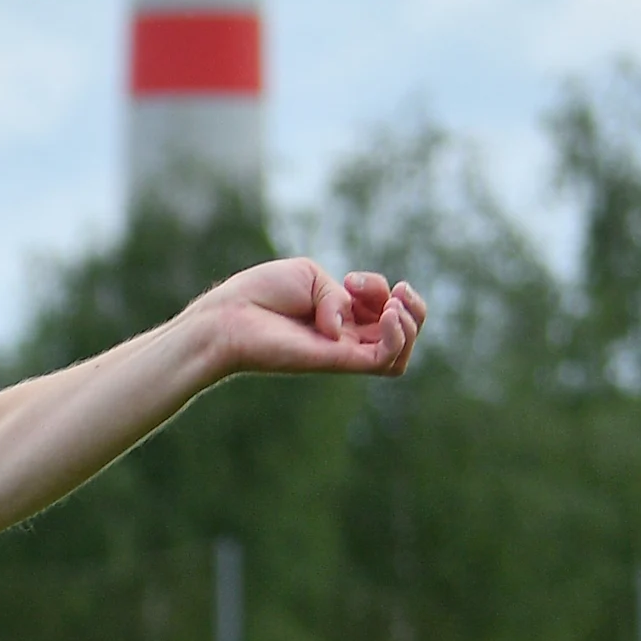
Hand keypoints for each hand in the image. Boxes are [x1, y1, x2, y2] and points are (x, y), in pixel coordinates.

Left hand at [193, 259, 425, 379]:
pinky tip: (386, 315)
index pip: (381, 310)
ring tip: (392, 306)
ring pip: (400, 353)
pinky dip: (398, 337)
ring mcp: (341, 353)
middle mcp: (343, 339)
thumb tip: (347, 326)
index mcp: (338, 317)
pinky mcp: (336, 363)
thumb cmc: (259, 294)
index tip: (349, 278)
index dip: (379, 288)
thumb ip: (340, 294)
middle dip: (410, 305)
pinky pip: (385, 362)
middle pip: (401, 333)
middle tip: (392, 289)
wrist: (227, 316)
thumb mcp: (310, 277)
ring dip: (412, 324)